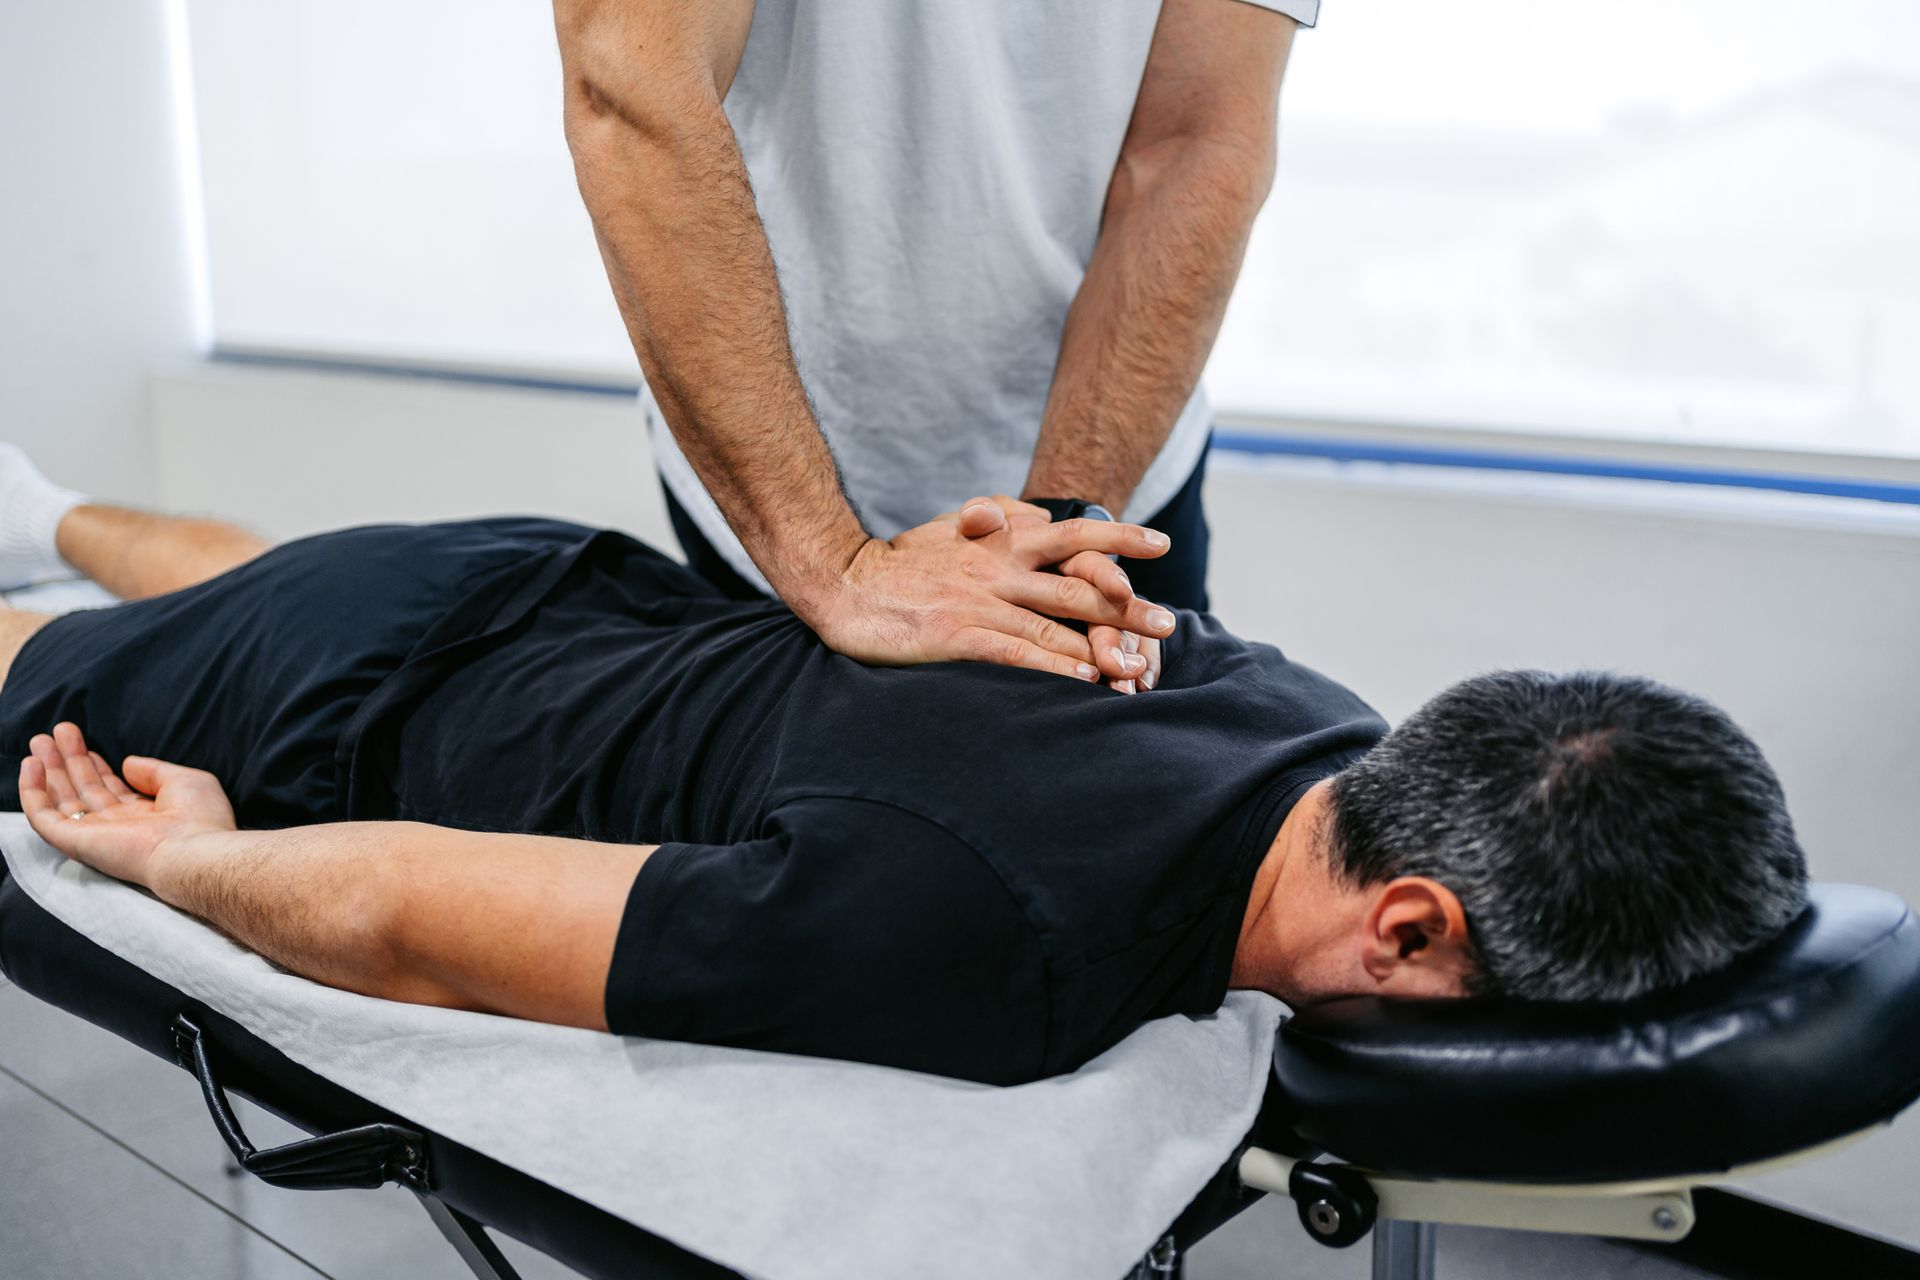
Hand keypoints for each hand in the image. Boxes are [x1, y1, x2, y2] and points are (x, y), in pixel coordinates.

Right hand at [19, 723, 235, 887]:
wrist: (194, 851)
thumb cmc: (199, 818)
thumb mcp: (184, 781)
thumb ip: (154, 770)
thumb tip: (128, 763)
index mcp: (143, 816)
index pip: (109, 788)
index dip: (93, 764)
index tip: (80, 741)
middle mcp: (116, 827)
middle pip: (82, 790)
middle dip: (67, 761)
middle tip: (54, 733)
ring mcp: (94, 835)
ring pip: (61, 800)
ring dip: (48, 770)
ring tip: (39, 740)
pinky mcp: (76, 842)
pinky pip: (43, 817)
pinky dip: (33, 792)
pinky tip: (31, 765)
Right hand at [806, 499, 1175, 679]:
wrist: (841, 583)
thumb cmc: (897, 563)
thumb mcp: (946, 529)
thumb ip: (987, 521)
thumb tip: (1021, 513)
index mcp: (999, 541)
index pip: (1071, 533)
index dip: (1119, 539)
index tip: (1160, 545)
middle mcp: (998, 569)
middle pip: (1076, 586)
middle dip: (1127, 607)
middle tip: (1167, 622)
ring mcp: (979, 602)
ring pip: (1054, 625)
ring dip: (1100, 649)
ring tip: (1137, 667)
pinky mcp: (957, 634)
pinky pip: (1015, 653)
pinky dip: (1052, 669)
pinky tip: (1082, 682)